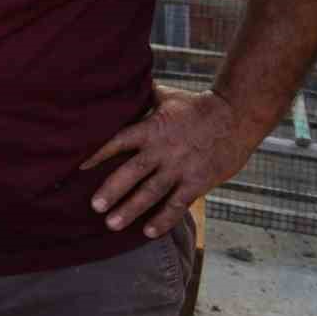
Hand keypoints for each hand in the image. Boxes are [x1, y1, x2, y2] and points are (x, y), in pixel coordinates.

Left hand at [80, 85, 255, 238]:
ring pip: (151, 193)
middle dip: (111, 190)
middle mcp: (162, 150)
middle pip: (131, 172)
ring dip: (131, 210)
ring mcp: (180, 168)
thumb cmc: (198, 106)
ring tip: (111, 224)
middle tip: (94, 206)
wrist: (236, 116)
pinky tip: (148, 231)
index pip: (118, 142)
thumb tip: (122, 84)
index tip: (80, 167)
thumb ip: (143, 96)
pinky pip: (177, 204)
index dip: (98, 154)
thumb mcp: (167, 96)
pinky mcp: (198, 182)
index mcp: (151, 128)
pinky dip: (163, 219)